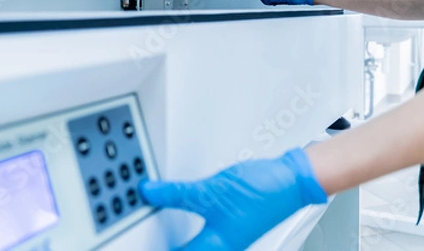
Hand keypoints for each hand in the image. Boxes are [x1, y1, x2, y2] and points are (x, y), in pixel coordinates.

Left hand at [139, 148, 326, 250]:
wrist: (289, 181)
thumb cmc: (262, 192)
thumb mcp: (211, 191)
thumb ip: (176, 193)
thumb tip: (148, 193)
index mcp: (214, 247)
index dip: (155, 248)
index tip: (133, 242)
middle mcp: (221, 246)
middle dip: (166, 245)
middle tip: (142, 236)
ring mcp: (228, 236)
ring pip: (195, 244)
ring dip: (177, 237)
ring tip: (158, 227)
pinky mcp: (232, 222)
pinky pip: (204, 230)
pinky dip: (189, 225)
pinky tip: (184, 213)